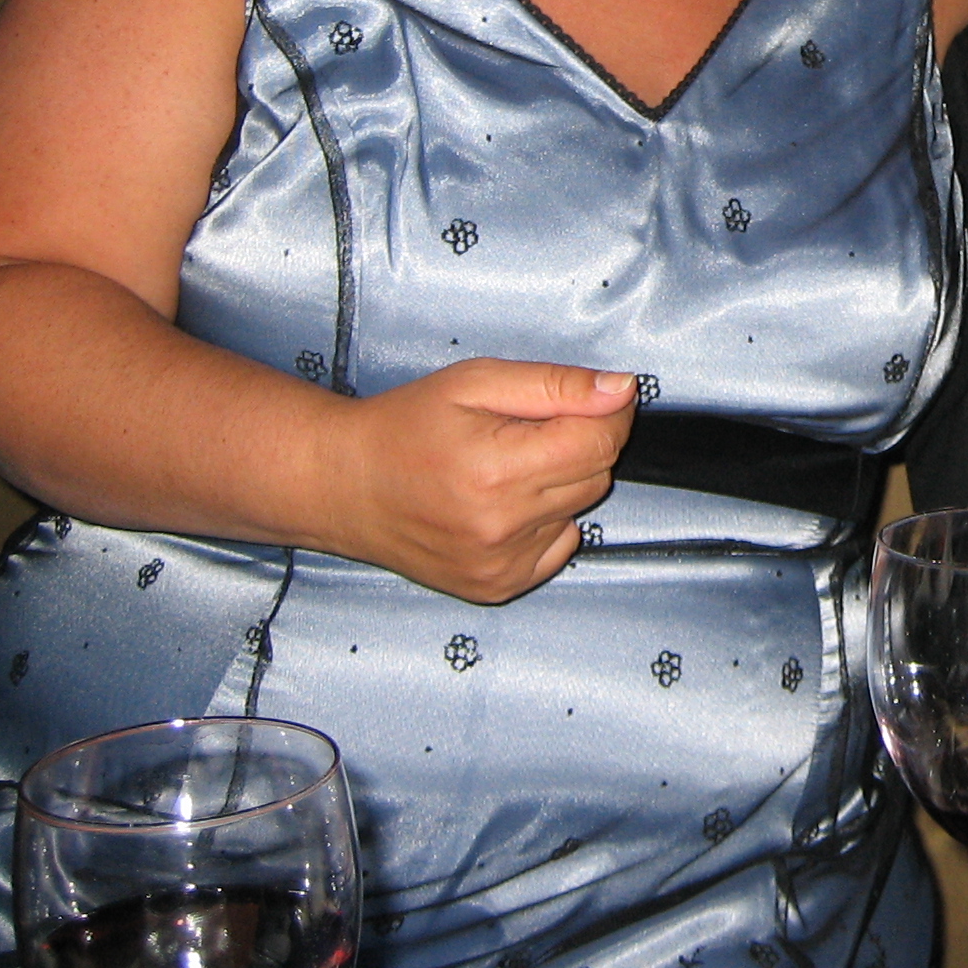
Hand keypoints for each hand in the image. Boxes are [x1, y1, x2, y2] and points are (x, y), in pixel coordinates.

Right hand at [327, 359, 637, 602]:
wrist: (345, 485)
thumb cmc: (404, 427)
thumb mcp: (475, 381)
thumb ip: (555, 385)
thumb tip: (621, 390)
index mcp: (497, 469)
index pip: (600, 442)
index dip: (609, 413)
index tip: (594, 400)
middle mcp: (502, 526)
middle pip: (596, 475)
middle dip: (578, 444)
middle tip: (527, 431)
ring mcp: (500, 564)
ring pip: (579, 509)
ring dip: (559, 483)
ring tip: (504, 467)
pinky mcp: (498, 586)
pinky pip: (559, 545)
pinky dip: (544, 521)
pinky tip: (502, 504)